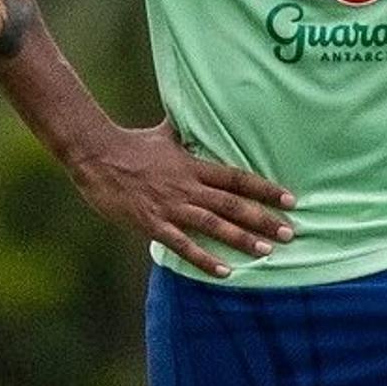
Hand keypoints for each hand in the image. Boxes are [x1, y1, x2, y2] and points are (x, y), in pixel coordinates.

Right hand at [65, 118, 291, 275]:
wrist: (97, 156)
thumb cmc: (132, 145)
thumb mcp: (165, 135)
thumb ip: (186, 130)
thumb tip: (199, 114)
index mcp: (193, 165)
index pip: (237, 178)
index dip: (265, 189)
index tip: (289, 199)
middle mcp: (187, 187)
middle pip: (232, 204)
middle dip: (263, 219)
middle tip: (290, 233)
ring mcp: (170, 206)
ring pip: (213, 225)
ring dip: (241, 239)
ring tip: (266, 252)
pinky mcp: (152, 224)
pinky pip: (182, 245)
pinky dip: (204, 259)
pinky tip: (224, 272)